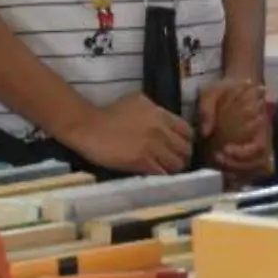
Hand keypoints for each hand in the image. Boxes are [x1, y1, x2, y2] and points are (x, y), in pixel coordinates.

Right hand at [61, 93, 193, 174]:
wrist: (90, 127)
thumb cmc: (110, 112)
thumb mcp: (137, 101)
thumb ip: (155, 110)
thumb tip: (165, 120)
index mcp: (160, 114)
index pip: (188, 131)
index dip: (187, 140)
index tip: (180, 146)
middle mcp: (160, 130)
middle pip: (185, 149)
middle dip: (183, 156)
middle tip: (175, 161)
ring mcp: (152, 147)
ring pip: (176, 164)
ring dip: (173, 169)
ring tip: (167, 170)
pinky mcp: (141, 162)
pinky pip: (161, 173)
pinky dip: (162, 176)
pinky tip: (157, 176)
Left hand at [200, 79, 270, 186]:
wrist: (237, 85)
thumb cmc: (226, 88)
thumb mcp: (212, 91)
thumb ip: (207, 108)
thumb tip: (205, 132)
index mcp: (259, 122)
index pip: (260, 146)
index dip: (244, 153)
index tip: (225, 149)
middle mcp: (263, 137)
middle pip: (260, 163)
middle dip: (239, 166)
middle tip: (218, 158)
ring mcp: (259, 145)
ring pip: (257, 170)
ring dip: (239, 173)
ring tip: (218, 167)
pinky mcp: (251, 151)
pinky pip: (251, 170)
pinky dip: (239, 176)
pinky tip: (223, 174)